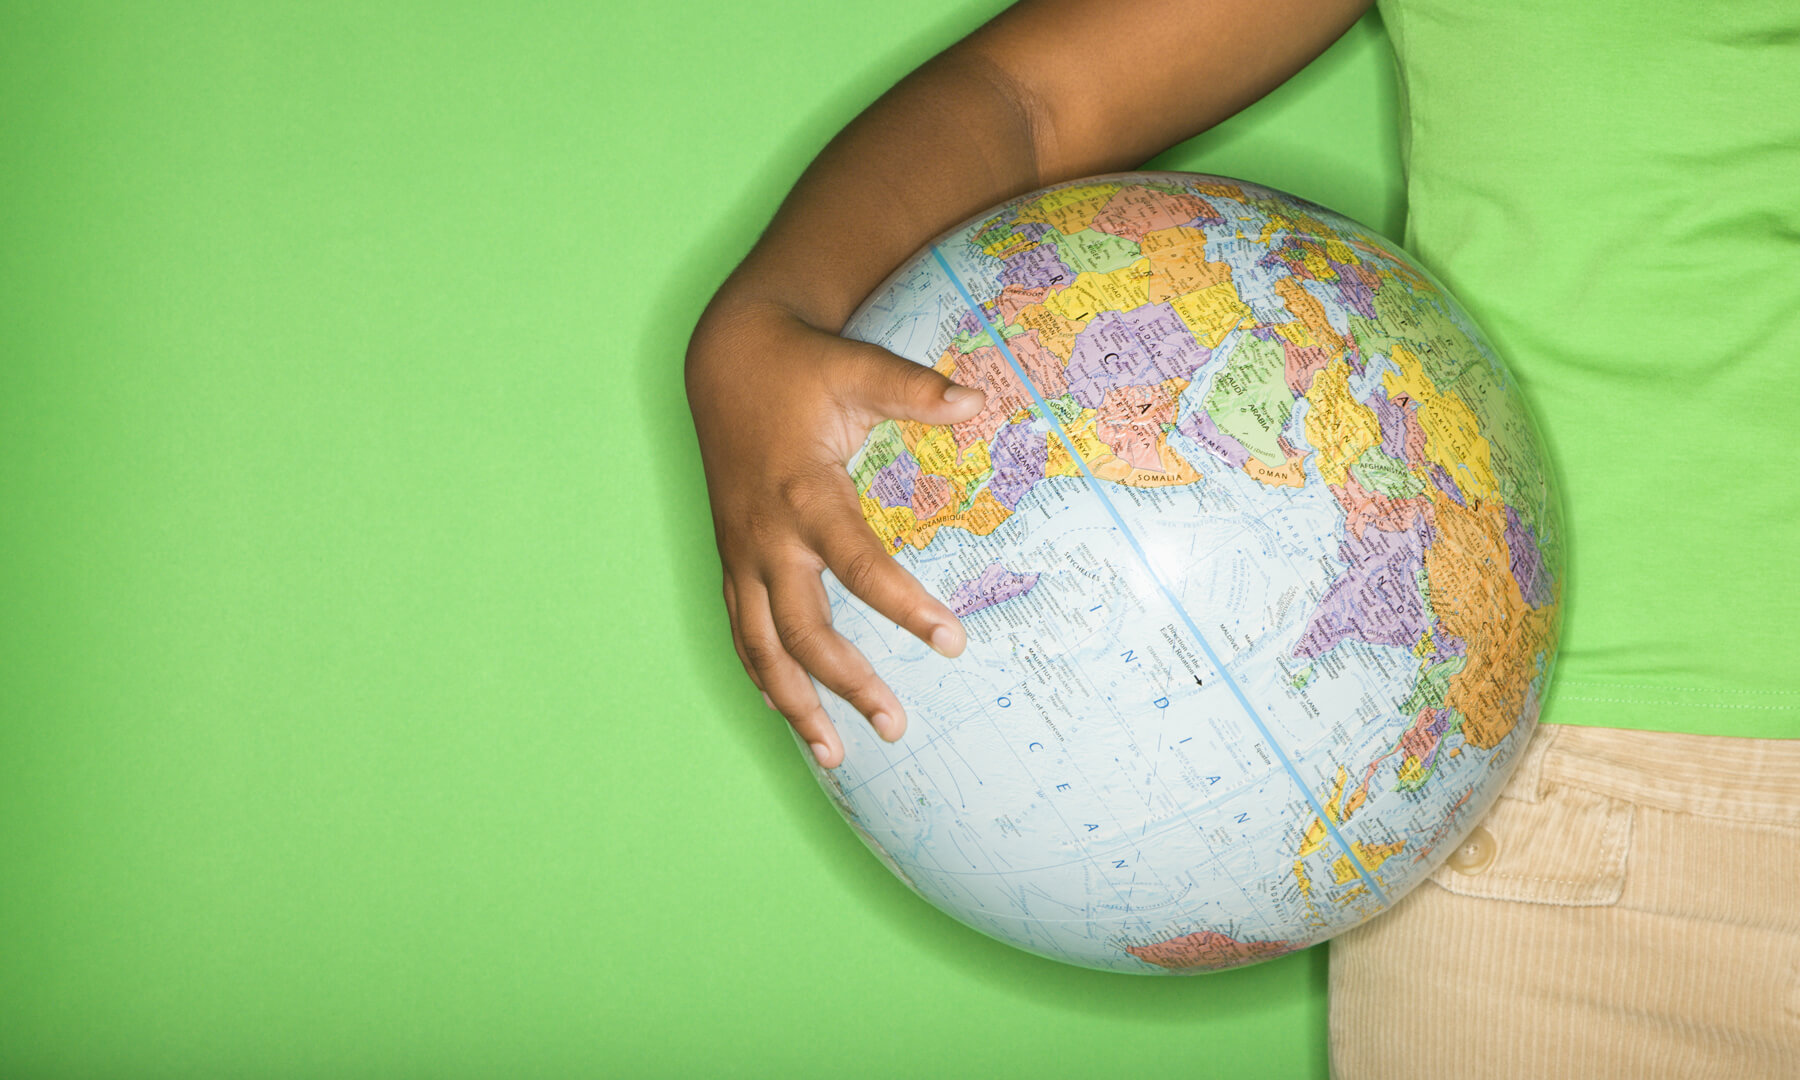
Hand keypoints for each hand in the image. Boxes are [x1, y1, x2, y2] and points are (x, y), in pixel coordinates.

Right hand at [686, 299, 986, 767]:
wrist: (724, 360)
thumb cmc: (799, 366)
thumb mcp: (857, 366)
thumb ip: (915, 390)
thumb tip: (978, 401)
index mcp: (804, 495)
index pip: (859, 565)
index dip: (905, 608)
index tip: (952, 642)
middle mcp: (766, 538)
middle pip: (803, 632)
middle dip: (848, 684)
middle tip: (897, 726)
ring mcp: (741, 555)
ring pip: (761, 648)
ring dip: (795, 705)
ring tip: (835, 756)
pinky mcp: (729, 560)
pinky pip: (742, 633)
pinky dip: (764, 677)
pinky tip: (788, 711)